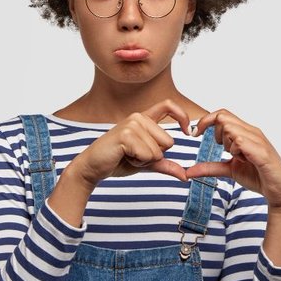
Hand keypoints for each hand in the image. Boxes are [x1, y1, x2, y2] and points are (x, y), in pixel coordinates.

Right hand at [73, 99, 189, 187]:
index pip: (169, 105)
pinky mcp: (126, 135)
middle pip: (169, 142)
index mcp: (145, 119)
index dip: (182, 116)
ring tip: (128, 156)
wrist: (92, 167)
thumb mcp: (146, 162)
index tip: (189, 131)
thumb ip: (165, 165)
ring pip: (158, 151)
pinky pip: (148, 155)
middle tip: (135, 155)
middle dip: (156, 156)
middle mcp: (139, 117)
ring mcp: (132, 124)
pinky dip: (139, 163)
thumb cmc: (118, 161)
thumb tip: (185, 175)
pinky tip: (124, 157)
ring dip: (145, 161)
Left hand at [186, 109, 280, 209]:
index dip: (205, 121)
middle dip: (216, 134)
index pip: (222, 114)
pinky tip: (243, 160)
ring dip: (227, 144)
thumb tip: (188, 171)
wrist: (279, 191)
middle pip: (223, 118)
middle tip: (224, 150)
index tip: (195, 134)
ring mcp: (258, 140)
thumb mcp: (230, 170)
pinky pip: (241, 141)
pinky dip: (236, 151)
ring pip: (230, 128)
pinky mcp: (262, 152)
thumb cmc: (259, 176)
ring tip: (238, 157)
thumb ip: (211, 167)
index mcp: (245, 132)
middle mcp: (252, 132)